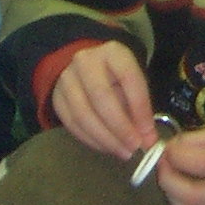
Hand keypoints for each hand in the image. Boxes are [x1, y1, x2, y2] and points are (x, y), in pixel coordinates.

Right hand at [49, 39, 156, 159]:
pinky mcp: (56, 98)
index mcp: (112, 52)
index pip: (128, 78)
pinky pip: (72, 125)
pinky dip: (91, 140)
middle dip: (120, 127)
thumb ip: (140, 108)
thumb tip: (148, 139)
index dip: (140, 108)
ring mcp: (67, 79)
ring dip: (105, 139)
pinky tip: (106, 147)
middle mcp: (86, 62)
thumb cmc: (115, 76)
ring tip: (123, 151)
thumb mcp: (132, 82)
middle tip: (134, 147)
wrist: (85, 69)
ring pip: (83, 114)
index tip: (148, 133)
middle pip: (101, 97)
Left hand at [156, 120, 204, 204]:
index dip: (177, 157)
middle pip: (193, 194)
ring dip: (173, 196)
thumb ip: (202, 139)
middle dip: (168, 179)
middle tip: (163, 165)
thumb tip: (174, 148)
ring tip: (170, 179)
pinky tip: (182, 193)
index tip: (168, 149)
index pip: (202, 163)